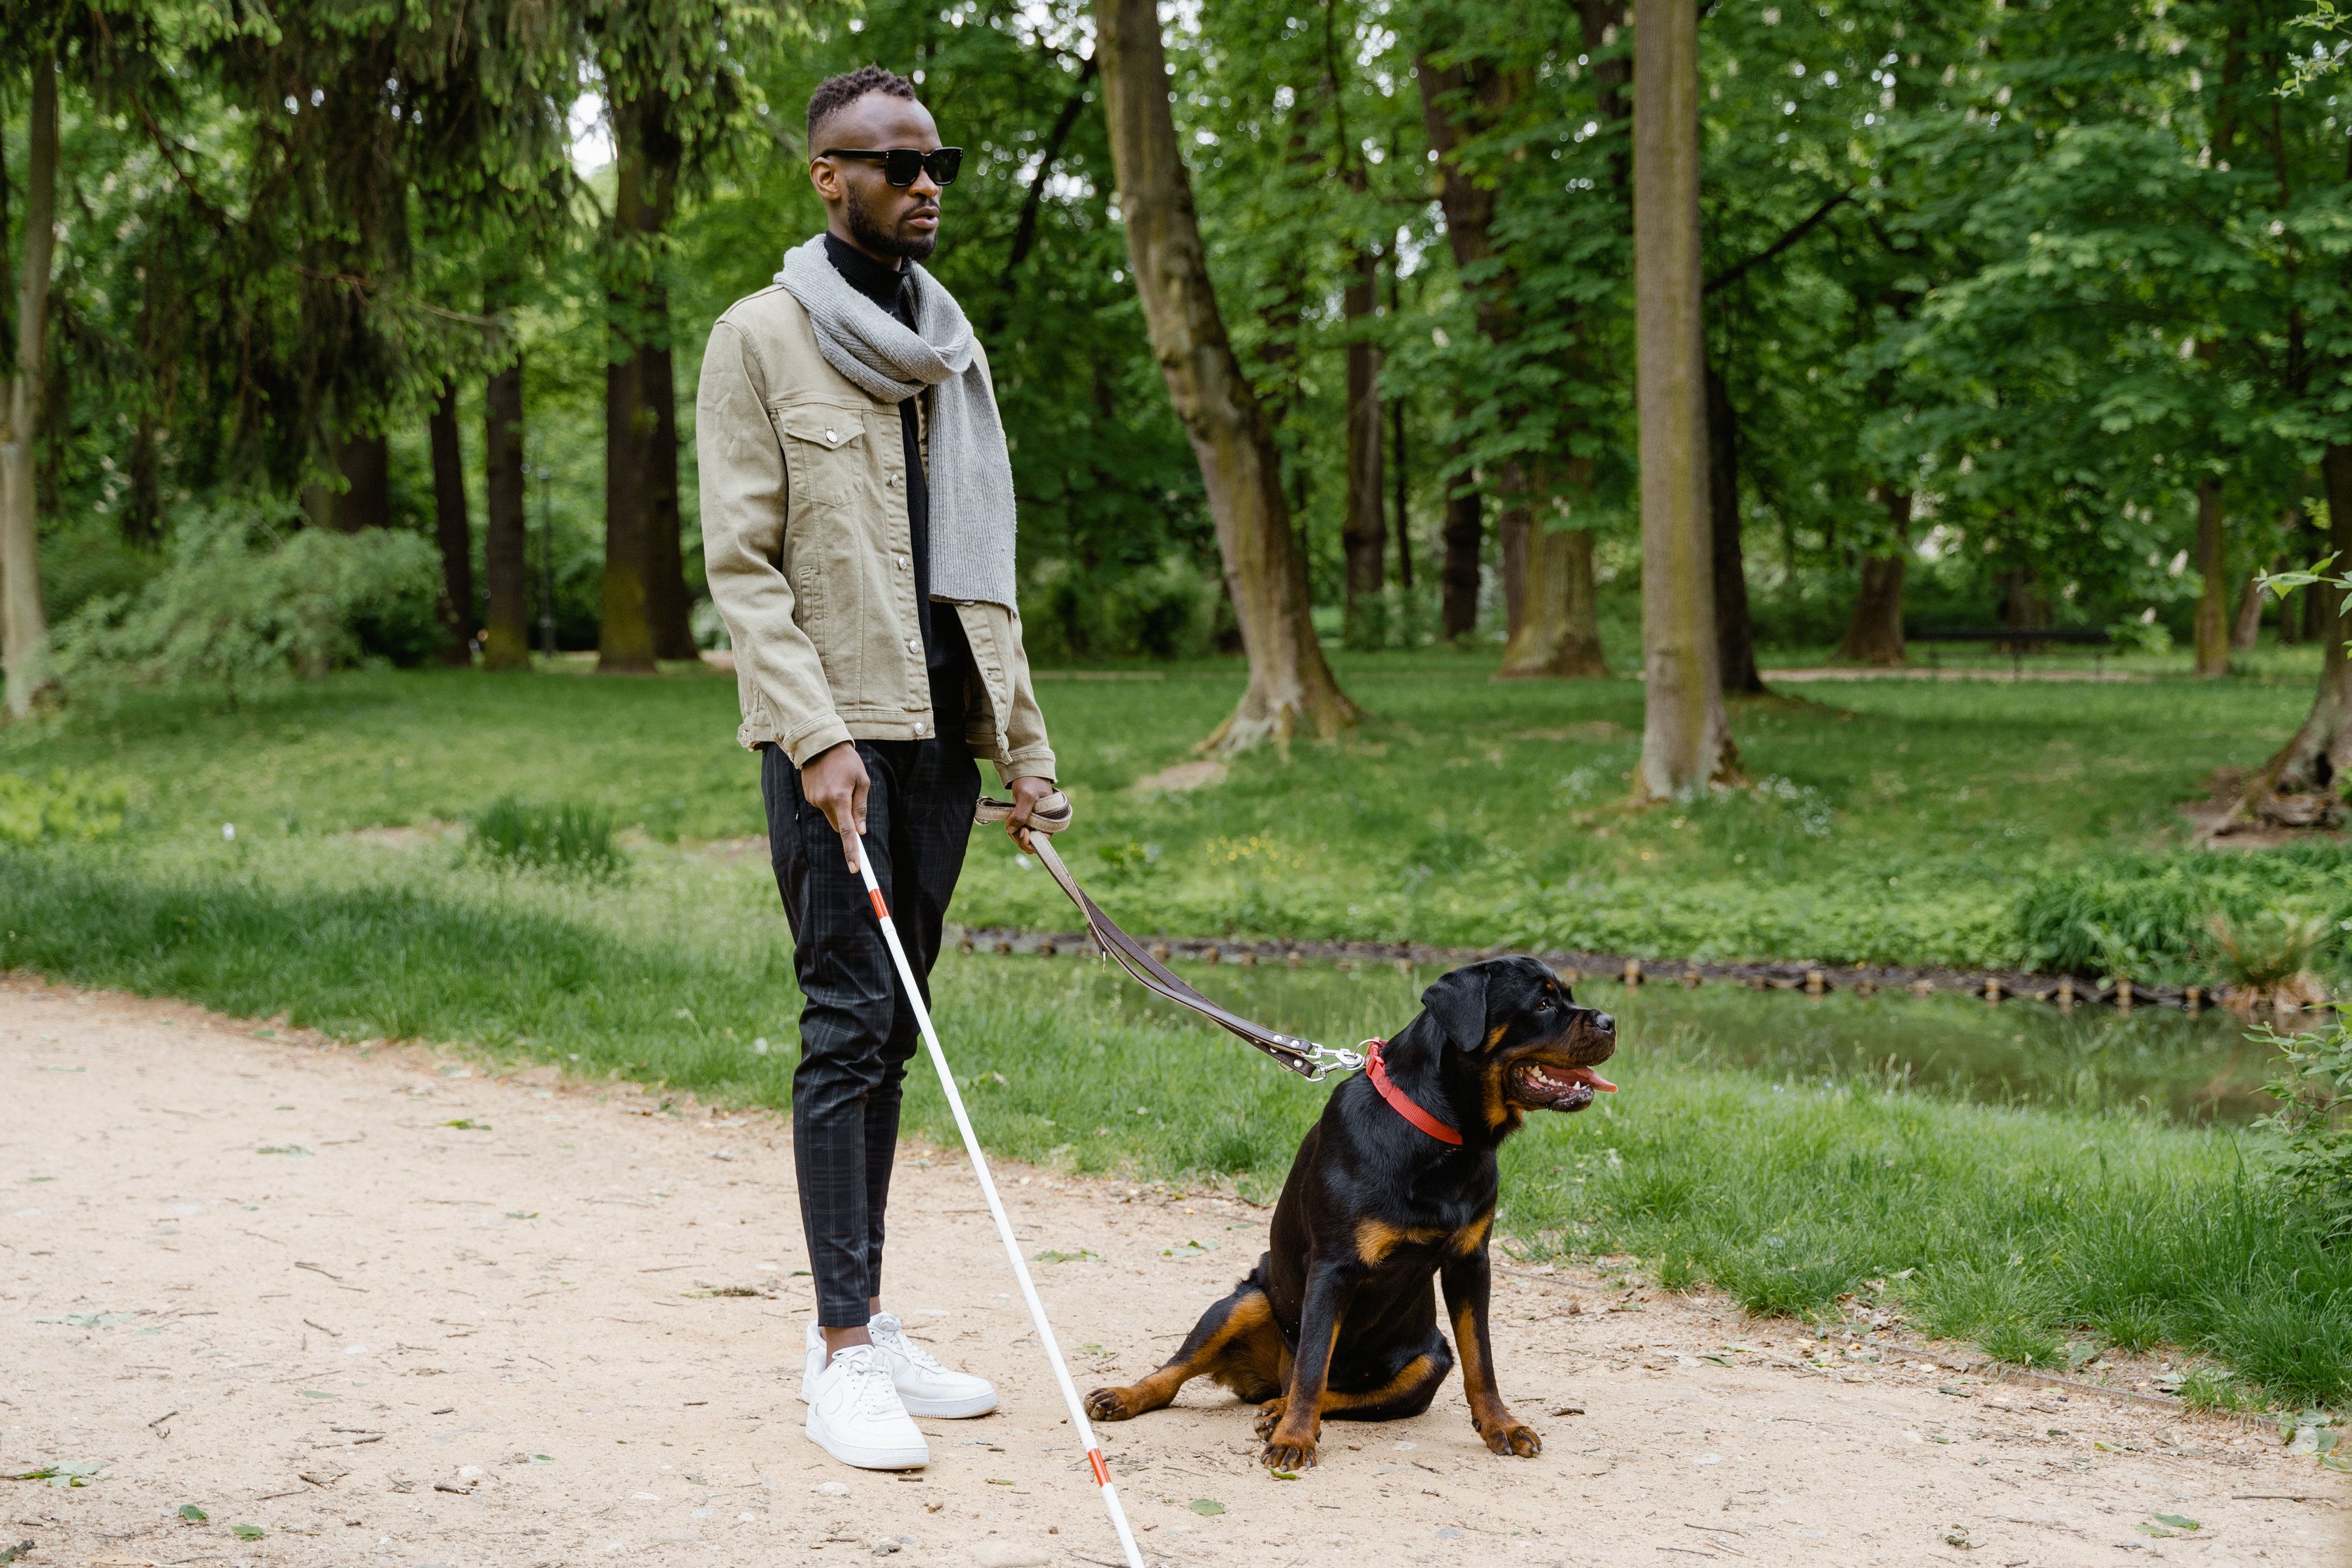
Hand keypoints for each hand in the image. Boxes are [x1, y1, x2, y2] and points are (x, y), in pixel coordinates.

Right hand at [801, 742, 871, 873]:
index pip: (846, 831)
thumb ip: (860, 807)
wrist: (819, 743)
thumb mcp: (862, 780)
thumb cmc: (846, 760)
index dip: (851, 851)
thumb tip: (860, 831)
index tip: (855, 868)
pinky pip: (823, 806)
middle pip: (838, 826)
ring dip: (838, 809)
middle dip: (847, 822)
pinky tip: (831, 783)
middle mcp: (824, 802)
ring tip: (840, 784)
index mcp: (839, 798)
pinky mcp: (808, 796)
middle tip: (853, 805)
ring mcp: (814, 800)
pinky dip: (830, 801)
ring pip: (831, 816)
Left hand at [1003, 775, 1054, 853]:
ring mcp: (1034, 822)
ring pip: (1023, 838)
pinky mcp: (1026, 819)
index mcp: (1050, 820)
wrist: (1026, 771)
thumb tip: (1011, 830)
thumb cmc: (1031, 781)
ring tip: (1010, 820)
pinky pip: (1018, 831)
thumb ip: (1020, 813)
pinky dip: (1012, 828)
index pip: (1043, 842)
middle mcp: (1043, 824)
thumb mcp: (1026, 795)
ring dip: (1014, 833)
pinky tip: (1010, 819)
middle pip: (1031, 842)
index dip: (1031, 841)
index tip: (1023, 831)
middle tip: (1012, 826)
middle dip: (1019, 837)